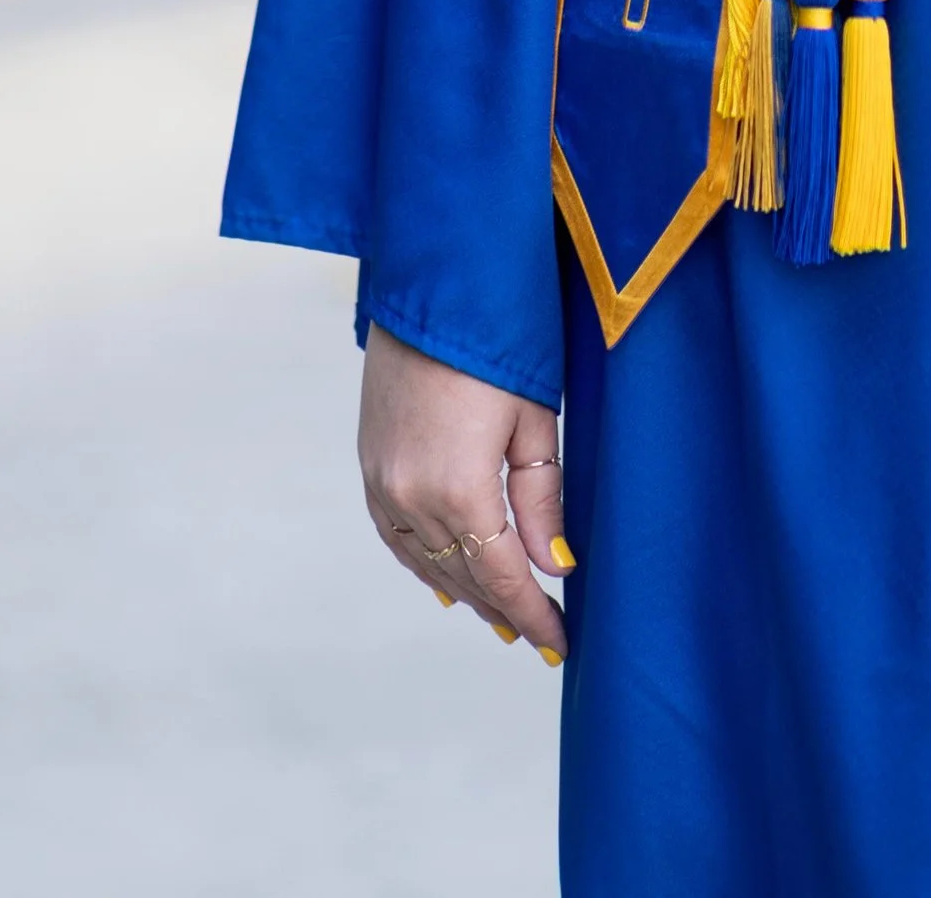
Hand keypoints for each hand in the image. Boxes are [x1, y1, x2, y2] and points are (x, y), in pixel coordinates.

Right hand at [358, 321, 567, 662]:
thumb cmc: (498, 342)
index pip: (501, 576)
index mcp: (457, 489)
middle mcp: (410, 496)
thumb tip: (554, 566)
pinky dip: (424, 563)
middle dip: (503, 608)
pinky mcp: (370, 462)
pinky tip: (444, 580)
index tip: (560, 644)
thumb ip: (542, 499)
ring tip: (499, 617)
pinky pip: (395, 535)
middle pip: (463, 576)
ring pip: (427, 560)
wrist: (431, 286)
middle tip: (538, 635)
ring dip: (464, 592)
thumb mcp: (535, 419)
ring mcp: (382, 481)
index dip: (533, 614)